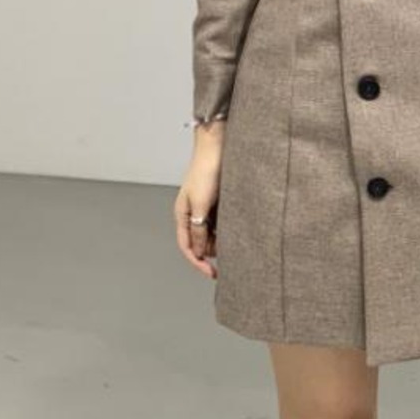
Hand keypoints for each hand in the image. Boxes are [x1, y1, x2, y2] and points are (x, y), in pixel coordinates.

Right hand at [174, 123, 222, 274]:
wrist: (218, 145)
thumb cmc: (206, 170)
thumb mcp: (201, 204)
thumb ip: (198, 229)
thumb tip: (198, 251)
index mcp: (182, 214)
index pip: (187, 247)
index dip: (198, 263)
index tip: (212, 273)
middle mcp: (192, 213)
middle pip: (199, 243)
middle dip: (212, 252)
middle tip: (229, 257)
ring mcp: (205, 208)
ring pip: (211, 233)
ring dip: (221, 241)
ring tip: (235, 243)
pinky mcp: (217, 202)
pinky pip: (220, 222)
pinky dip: (227, 229)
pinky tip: (237, 231)